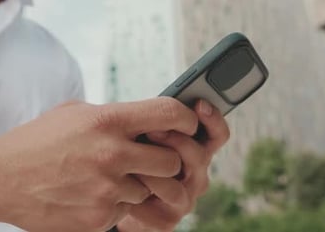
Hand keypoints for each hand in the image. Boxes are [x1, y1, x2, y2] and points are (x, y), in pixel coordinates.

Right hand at [0, 98, 199, 231]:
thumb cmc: (37, 140)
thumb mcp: (75, 113)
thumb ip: (114, 115)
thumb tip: (147, 121)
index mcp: (108, 120)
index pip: (169, 114)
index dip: (186, 119)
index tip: (186, 126)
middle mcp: (112, 153)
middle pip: (173, 162)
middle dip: (167, 162)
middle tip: (152, 160)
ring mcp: (107, 189)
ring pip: (150, 190)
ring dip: (137, 186)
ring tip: (109, 178)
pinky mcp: (99, 217)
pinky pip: (126, 211)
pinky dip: (116, 204)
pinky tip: (91, 194)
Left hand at [116, 100, 229, 231]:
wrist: (109, 196)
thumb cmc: (128, 157)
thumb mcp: (140, 134)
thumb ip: (153, 121)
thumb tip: (152, 109)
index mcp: (194, 150)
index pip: (216, 135)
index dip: (212, 119)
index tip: (200, 104)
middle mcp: (194, 175)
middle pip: (200, 156)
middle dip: (176, 141)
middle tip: (152, 130)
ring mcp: (183, 199)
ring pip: (180, 185)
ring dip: (155, 170)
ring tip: (133, 161)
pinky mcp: (167, 220)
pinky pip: (159, 210)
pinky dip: (142, 195)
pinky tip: (127, 186)